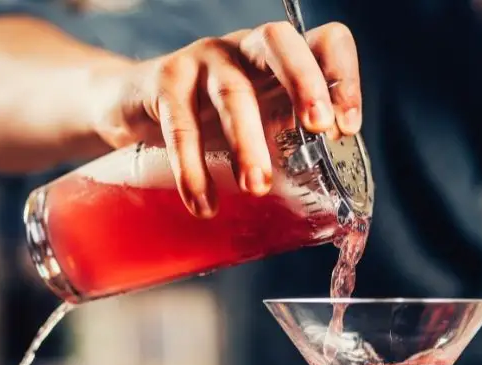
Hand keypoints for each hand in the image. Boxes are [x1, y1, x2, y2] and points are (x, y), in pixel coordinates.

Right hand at [87, 21, 360, 217]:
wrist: (135, 107)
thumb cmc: (213, 121)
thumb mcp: (261, 126)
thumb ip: (292, 148)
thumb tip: (328, 205)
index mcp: (281, 59)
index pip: (325, 42)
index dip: (343, 77)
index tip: (347, 127)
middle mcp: (246, 48)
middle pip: (279, 43)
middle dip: (304, 84)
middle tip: (318, 130)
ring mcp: (203, 60)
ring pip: (231, 90)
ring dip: (248, 141)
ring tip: (256, 187)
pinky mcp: (164, 81)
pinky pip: (179, 123)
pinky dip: (192, 168)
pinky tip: (203, 203)